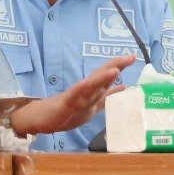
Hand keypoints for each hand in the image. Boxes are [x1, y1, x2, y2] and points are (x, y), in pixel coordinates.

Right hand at [9, 54, 136, 135]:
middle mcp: (84, 91)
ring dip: (102, 78)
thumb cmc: (65, 111)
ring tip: (115, 70)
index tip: (133, 56)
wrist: (39, 118)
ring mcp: (74, 97)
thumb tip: (125, 87)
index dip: (119, 66)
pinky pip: (73, 97)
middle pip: (101, 76)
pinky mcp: (63, 105)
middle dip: (115, 66)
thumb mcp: (92, 105)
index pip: (107, 76)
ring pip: (90, 86)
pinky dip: (80, 90)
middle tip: (131, 57)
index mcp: (91, 91)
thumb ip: (107, 96)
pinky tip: (87, 84)